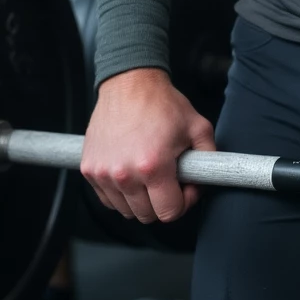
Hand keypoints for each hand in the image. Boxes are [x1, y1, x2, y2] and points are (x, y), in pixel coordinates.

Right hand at [81, 68, 215, 224]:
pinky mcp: (89, 170)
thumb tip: (207, 181)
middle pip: (147, 215)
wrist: (129, 83)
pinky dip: (121, 193)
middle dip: (162, 201)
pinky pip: (108, 199)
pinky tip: (131, 171)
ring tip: (149, 173)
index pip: (170, 212)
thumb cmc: (161, 103)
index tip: (184, 187)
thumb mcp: (198, 126)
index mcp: (153, 167)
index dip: (183, 202)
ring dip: (140, 199)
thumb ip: (210, 158)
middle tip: (169, 179)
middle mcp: (125, 175)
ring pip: (126, 210)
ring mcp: (103, 174)